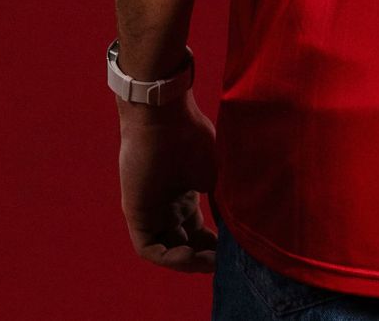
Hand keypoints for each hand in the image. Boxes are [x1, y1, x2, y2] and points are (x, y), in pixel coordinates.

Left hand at [117, 89, 218, 272]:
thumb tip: (242, 229)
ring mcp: (150, 211)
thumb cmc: (192, 136)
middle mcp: (166, 206)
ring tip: (210, 261)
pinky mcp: (136, 214)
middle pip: (183, 244)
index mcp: (184, 195)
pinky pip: (149, 249)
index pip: (196, 232)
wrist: (164, 117)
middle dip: (204, 258)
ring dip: (188, 262)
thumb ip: (225, 202)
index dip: (214, 246)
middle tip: (224, 262)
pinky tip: (190, 255)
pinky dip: (170, 259)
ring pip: (167, 251)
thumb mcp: (216, 174)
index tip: (234, 252)